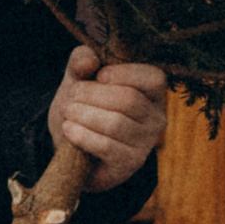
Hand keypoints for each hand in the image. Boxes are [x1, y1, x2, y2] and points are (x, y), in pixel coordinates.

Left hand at [48, 46, 168, 190]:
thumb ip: (82, 61)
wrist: (71, 147)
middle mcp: (156, 117)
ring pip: (116, 123)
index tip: (99, 76)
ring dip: (84, 115)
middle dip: (92, 95)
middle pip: (129, 100)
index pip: (153, 78)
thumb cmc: (83, 107)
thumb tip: (90, 61)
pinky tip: (69, 129)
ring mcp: (145, 143)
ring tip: (68, 112)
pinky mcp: (130, 163)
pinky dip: (83, 135)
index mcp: (152, 92)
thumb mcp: (79, 78)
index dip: (125, 73)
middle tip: (71, 97)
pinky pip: (107, 146)